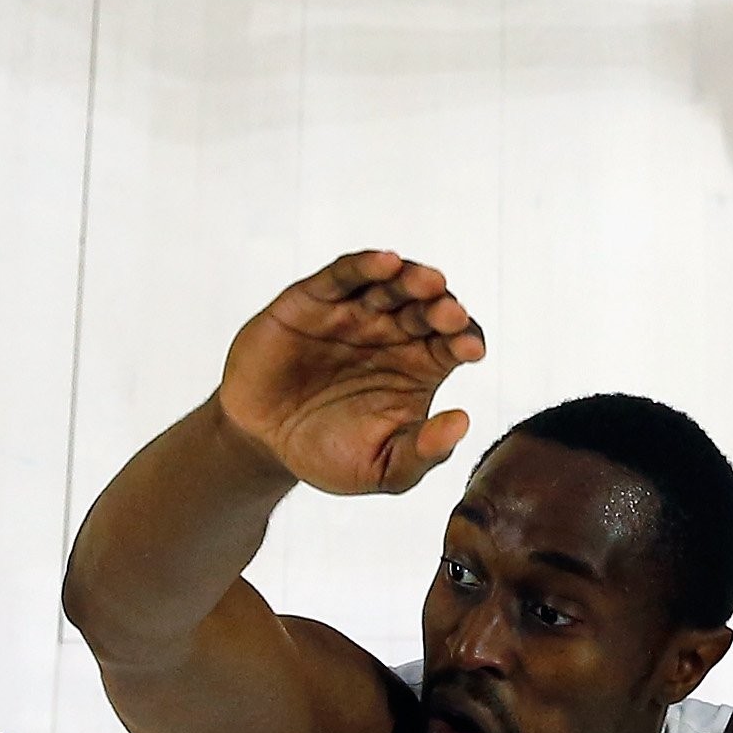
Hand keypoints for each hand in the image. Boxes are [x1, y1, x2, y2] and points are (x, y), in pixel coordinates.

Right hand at [216, 251, 487, 496]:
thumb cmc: (328, 452)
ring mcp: (355, 312)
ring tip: (428, 283)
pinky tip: (387, 263)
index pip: (454, 342)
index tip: (471, 350)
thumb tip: (461, 423)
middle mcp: (393, 332)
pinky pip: (343, 275)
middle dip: (442, 307)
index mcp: (420, 365)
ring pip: (392, 284)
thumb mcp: (383, 469)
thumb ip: (423, 453)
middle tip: (449, 315)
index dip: (466, 340)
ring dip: (413, 279)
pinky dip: (365, 265)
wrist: (261, 442)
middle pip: (428, 308)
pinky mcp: (314, 299)